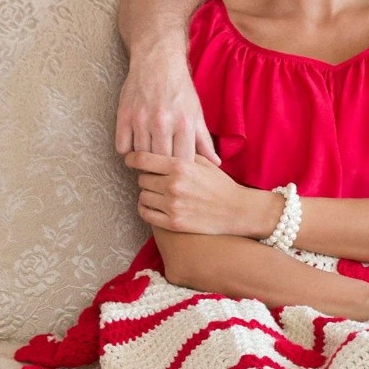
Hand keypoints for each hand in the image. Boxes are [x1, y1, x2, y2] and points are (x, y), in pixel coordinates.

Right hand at [115, 44, 219, 164]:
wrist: (157, 60)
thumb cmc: (180, 89)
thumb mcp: (196, 114)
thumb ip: (204, 141)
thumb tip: (216, 164)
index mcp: (184, 124)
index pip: (183, 161)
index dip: (181, 170)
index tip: (179, 171)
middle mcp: (162, 122)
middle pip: (161, 161)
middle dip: (163, 168)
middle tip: (163, 169)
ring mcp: (141, 118)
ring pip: (141, 155)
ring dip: (145, 159)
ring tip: (150, 158)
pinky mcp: (123, 114)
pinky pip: (122, 146)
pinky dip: (127, 150)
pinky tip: (135, 145)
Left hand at [127, 150, 272, 236]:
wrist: (237, 211)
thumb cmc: (220, 185)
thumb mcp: (203, 162)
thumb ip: (180, 154)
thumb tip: (158, 144)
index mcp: (179, 166)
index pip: (142, 159)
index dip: (133, 159)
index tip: (131, 161)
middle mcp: (173, 185)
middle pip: (142, 179)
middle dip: (148, 178)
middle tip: (157, 181)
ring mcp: (172, 206)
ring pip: (142, 196)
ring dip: (148, 195)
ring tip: (159, 195)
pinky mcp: (174, 223)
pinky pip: (146, 214)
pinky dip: (146, 209)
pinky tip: (155, 206)